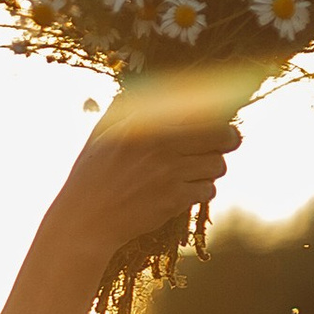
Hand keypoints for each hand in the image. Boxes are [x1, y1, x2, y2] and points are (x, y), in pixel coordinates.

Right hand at [51, 89, 243, 275]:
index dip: (217, 115)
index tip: (220, 121)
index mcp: (145, 123)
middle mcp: (160, 144)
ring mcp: (169, 172)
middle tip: (228, 143)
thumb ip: (127, 109)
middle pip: (221, 135)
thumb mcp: (103, 134)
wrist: (84, 221)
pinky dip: (201, 191)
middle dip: (229, 139)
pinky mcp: (174, 200)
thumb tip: (155, 92)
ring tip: (196, 171)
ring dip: (212, 169)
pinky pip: (208, 190)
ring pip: (218, 165)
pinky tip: (185, 191)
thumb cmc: (91, 176)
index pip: (200, 109)